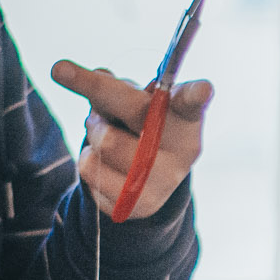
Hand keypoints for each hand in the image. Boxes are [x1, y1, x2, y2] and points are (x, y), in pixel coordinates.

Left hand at [50, 60, 212, 221]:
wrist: (149, 177)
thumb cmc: (140, 124)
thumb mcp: (131, 99)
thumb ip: (110, 86)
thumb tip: (74, 74)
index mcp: (185, 116)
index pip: (192, 102)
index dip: (197, 94)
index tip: (205, 88)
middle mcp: (182, 151)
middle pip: (134, 115)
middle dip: (98, 93)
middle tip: (76, 87)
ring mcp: (164, 182)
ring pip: (105, 144)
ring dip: (92, 133)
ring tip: (104, 136)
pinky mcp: (139, 205)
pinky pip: (91, 174)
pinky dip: (87, 161)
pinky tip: (106, 165)